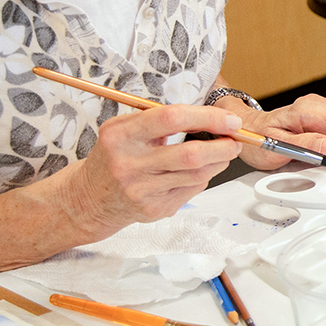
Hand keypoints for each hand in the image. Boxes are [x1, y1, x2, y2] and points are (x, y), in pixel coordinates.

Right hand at [63, 104, 244, 236]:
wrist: (89, 199)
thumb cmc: (113, 156)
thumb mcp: (124, 128)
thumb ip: (160, 118)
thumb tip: (211, 117)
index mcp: (121, 136)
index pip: (172, 119)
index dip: (208, 117)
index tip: (229, 119)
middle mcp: (130, 164)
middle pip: (191, 154)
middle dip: (224, 145)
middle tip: (236, 138)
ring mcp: (142, 191)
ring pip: (197, 174)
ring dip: (219, 161)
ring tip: (224, 150)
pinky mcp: (154, 209)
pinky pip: (193, 190)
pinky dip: (205, 176)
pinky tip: (202, 168)